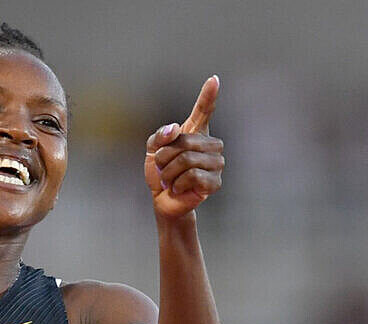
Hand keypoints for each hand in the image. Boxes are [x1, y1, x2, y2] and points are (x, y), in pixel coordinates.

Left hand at [144, 75, 223, 218]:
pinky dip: (178, 184)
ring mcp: (216, 164)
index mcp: (196, 133)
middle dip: (165, 157)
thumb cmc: (160, 173)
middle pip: (185, 143)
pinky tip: (179, 188)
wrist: (163, 199)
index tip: (214, 79)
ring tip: (170, 179)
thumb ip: (159, 135)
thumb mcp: (152, 150)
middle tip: (163, 168)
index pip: (204, 111)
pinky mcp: (215, 182)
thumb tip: (175, 129)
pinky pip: (192, 176)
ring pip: (187, 160)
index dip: (208, 95)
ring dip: (169, 172)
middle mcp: (210, 145)